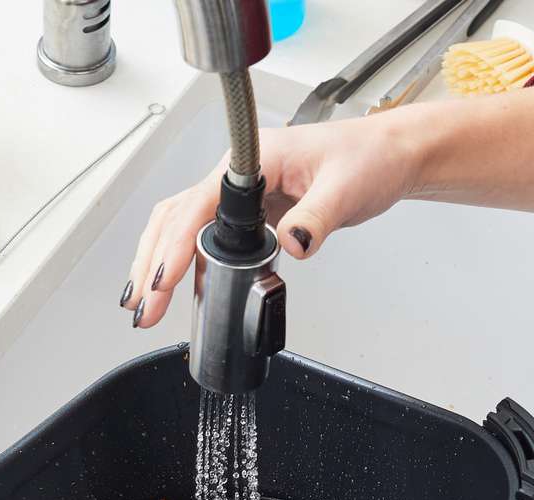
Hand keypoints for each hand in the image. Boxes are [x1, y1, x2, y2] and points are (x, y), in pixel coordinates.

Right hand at [121, 112, 422, 327]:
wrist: (388, 158)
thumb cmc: (368, 159)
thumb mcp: (346, 189)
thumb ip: (316, 218)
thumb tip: (293, 244)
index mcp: (252, 160)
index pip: (198, 203)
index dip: (176, 244)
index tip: (163, 278)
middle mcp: (237, 175)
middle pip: (176, 217)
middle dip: (153, 264)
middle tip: (145, 307)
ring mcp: (240, 195)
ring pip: (183, 227)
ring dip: (160, 264)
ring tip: (147, 305)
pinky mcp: (250, 214)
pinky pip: (207, 239)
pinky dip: (187, 265)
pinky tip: (179, 290)